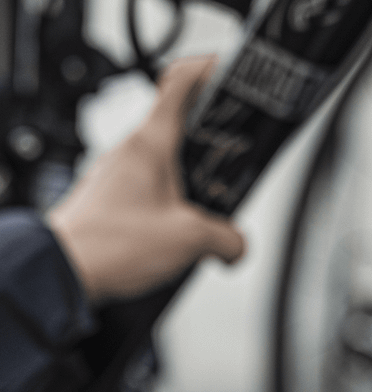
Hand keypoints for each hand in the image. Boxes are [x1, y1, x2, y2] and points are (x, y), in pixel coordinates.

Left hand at [47, 57, 244, 304]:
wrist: (66, 270)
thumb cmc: (112, 244)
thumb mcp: (191, 240)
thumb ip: (228, 239)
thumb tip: (237, 245)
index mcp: (151, 145)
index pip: (180, 86)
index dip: (206, 73)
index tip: (225, 74)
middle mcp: (131, 153)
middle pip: (180, 136)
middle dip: (210, 156)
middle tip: (229, 176)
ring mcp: (118, 177)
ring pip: (167, 173)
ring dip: (190, 194)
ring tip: (201, 225)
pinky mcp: (111, 202)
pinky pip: (150, 198)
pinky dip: (170, 215)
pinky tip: (175, 243)